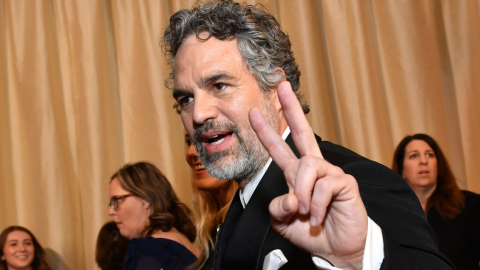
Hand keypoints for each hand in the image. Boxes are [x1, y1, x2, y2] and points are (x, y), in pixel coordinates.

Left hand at [249, 81, 367, 269]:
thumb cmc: (311, 233)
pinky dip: (317, 204)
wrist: (336, 250)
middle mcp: (313, 169)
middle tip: (281, 86)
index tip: (252, 114)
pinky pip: (325, 185)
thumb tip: (291, 196)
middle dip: (291, 108)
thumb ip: (278, 208)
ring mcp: (330, 173)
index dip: (266, 132)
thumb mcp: (283, 222)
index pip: (279, 149)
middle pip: (303, 132)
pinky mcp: (345, 182)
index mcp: (296, 175)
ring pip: (308, 166)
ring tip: (306, 212)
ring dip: (303, 192)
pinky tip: (319, 216)